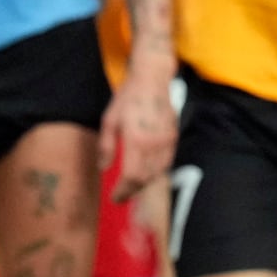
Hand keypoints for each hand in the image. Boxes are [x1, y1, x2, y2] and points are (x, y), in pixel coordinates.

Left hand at [101, 68, 176, 199]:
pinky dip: (156, 173)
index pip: (132, 176)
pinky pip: (166, 163)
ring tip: (132, 187)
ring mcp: (166, 141)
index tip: (114, 197)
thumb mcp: (109, 119)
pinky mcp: (173, 137)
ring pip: (157, 173)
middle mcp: (154, 143)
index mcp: (136, 139)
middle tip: (121, 195)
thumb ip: (106, 146)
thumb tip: (103, 168)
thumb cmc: (128, 97)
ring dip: (144, 184)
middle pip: (145, 178)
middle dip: (132, 191)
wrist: (152, 79)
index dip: (123, 191)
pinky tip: (147, 174)